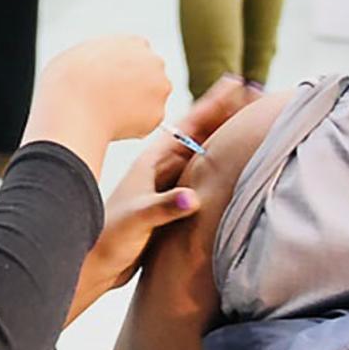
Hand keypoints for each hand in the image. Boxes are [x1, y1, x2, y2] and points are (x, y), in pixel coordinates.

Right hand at [23, 35, 171, 174]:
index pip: (138, 56)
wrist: (73, 108)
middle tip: (112, 102)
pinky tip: (114, 125)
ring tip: (109, 114)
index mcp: (133, 42)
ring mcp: (159, 88)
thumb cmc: (68, 82)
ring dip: (137, 108)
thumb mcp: (78, 55)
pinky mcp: (158, 114)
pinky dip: (134, 127)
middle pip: (150, 77)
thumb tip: (95, 70)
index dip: (123, 72)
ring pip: (151, 101)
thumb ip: (98, 59)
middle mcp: (153, 61)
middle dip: (136, 89)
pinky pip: (147, 123)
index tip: (112, 83)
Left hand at [65, 77, 252, 322]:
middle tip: (253, 94)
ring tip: (250, 120)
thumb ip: (164, 207)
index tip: (234, 84)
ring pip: (202, 154)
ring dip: (225, 137)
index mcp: (151, 163)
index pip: (188, 126)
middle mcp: (160, 170)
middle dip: (226, 114)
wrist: (95, 265)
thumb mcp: (138, 220)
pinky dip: (219, 166)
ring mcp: (166, 186)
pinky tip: (234, 165)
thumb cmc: (108, 240)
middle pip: (200, 135)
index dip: (212, 105)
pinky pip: (200, 177)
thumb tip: (192, 198)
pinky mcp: (170, 204)